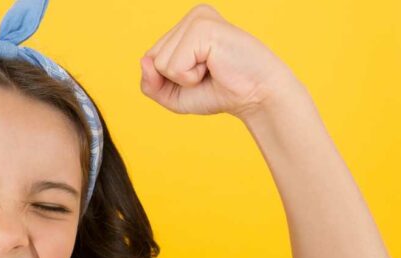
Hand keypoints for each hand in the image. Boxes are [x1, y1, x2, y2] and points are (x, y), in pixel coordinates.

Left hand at [140, 4, 303, 119]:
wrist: (256, 97)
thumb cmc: (220, 92)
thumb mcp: (175, 95)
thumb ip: (150, 84)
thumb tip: (144, 61)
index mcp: (185, 27)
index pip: (151, 59)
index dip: (169, 80)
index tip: (200, 77)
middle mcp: (192, 17)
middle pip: (153, 59)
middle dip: (176, 79)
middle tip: (208, 74)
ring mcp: (197, 19)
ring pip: (161, 63)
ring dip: (185, 78)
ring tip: (212, 69)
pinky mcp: (203, 27)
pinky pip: (174, 66)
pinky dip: (191, 77)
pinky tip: (214, 66)